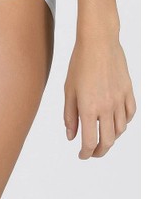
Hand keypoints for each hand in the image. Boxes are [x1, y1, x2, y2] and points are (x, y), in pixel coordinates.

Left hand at [63, 35, 135, 158]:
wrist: (99, 42)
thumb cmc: (79, 63)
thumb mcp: (69, 90)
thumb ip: (69, 115)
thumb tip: (71, 136)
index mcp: (88, 107)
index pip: (89, 141)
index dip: (86, 153)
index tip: (82, 155)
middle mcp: (106, 107)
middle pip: (107, 141)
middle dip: (100, 151)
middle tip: (93, 153)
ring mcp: (120, 100)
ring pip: (120, 130)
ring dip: (111, 138)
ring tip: (102, 137)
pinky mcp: (128, 91)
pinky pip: (130, 114)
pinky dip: (123, 123)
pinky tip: (115, 122)